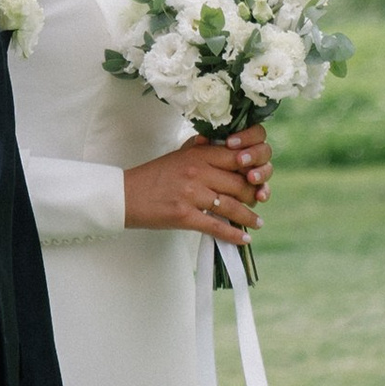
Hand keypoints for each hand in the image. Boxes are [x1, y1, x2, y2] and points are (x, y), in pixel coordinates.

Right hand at [123, 125, 270, 247]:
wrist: (126, 195)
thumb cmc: (154, 176)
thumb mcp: (179, 155)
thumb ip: (202, 149)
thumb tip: (228, 146)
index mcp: (197, 154)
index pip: (237, 159)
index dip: (252, 170)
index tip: (257, 179)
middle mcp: (197, 171)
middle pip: (239, 183)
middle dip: (253, 195)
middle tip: (258, 202)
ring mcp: (191, 194)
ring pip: (232, 206)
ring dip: (249, 217)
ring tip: (258, 222)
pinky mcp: (184, 215)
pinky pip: (216, 226)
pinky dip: (233, 235)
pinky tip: (244, 239)